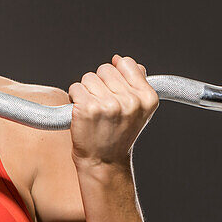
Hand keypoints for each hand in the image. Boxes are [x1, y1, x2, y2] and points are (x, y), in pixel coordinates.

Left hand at [68, 54, 158, 168]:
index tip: (115, 91)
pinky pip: (75, 87)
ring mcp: (108, 105)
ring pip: (88, 77)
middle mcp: (130, 101)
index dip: (116, 75)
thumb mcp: (138, 109)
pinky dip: (74, 97)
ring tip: (94, 110)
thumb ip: (136, 82)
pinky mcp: (87, 108)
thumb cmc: (118, 134)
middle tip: (103, 106)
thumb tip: (120, 59)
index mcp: (147, 98)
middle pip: (105, 69)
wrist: (104, 161)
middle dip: (100, 84)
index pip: (126, 63)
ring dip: (86, 91)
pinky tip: (82, 112)